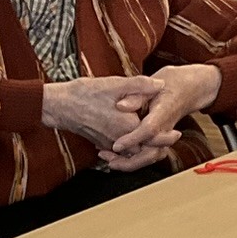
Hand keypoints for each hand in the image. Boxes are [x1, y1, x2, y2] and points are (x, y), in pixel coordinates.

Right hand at [41, 74, 163, 150]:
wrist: (61, 106)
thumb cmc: (86, 94)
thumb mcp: (116, 84)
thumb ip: (141, 85)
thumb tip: (161, 84)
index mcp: (127, 127)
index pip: (154, 139)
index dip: (167, 137)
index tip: (176, 133)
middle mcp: (120, 141)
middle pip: (145, 151)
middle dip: (157, 146)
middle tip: (169, 138)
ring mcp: (109, 145)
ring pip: (133, 153)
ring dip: (143, 148)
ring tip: (153, 139)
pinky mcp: (102, 144)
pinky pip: (120, 152)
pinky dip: (129, 149)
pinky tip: (131, 138)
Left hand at [103, 63, 221, 171]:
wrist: (193, 88)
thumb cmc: (174, 82)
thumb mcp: (157, 80)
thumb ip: (138, 94)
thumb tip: (120, 105)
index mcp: (164, 112)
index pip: (149, 130)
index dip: (133, 139)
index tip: (116, 145)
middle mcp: (165, 129)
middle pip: (151, 153)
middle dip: (130, 162)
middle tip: (109, 160)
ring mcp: (164, 137)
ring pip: (150, 158)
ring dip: (130, 164)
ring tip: (110, 161)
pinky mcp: (161, 140)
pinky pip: (149, 155)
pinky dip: (134, 160)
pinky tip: (117, 157)